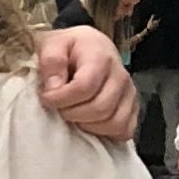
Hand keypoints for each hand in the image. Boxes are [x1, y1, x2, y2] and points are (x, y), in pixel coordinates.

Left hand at [37, 23, 138, 141]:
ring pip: (114, 123)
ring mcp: (129, 94)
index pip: (84, 87)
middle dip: (72, 114)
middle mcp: (120, 76)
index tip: (46, 97)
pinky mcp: (133, 108)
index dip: (61, 98)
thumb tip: (53, 88)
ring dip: (88, 125)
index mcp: (100, 58)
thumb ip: (51, 61)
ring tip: (72, 114)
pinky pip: (124, 130)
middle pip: (100, 108)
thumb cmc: (69, 48)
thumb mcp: (53, 44)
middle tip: (58, 108)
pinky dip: (105, 133)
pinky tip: (88, 124)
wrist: (90, 46)